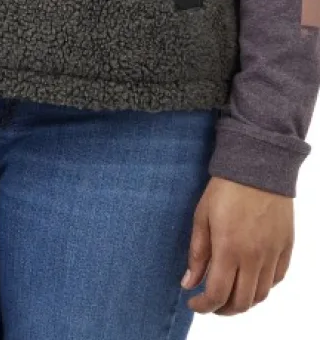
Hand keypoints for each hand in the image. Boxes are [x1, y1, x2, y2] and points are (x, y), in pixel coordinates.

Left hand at [181, 175, 293, 314]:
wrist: (258, 165)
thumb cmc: (225, 188)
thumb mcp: (202, 216)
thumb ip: (197, 253)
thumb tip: (188, 283)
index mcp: (229, 249)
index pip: (217, 294)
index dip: (203, 306)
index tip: (193, 302)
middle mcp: (254, 257)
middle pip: (241, 302)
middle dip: (222, 309)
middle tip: (210, 301)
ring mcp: (272, 253)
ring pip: (260, 295)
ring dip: (243, 301)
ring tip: (229, 292)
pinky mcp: (286, 247)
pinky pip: (276, 279)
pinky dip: (262, 286)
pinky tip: (250, 278)